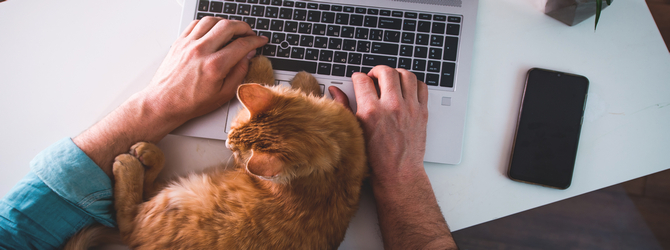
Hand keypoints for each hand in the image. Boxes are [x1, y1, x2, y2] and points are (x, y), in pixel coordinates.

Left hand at [73, 17, 266, 177]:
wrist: (164, 103)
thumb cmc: (191, 102)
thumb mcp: (223, 94)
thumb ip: (239, 73)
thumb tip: (248, 57)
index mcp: (215, 66)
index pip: (242, 44)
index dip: (256, 41)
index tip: (260, 41)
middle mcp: (202, 51)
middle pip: (229, 26)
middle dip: (244, 27)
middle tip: (249, 33)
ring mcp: (189, 45)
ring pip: (212, 20)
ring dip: (226, 22)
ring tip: (233, 30)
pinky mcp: (180, 42)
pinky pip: (196, 23)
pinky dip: (208, 23)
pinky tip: (214, 30)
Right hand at [333, 68, 453, 249]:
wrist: (398, 174)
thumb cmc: (375, 159)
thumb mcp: (354, 132)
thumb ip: (344, 107)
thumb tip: (335, 91)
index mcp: (371, 111)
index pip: (362, 80)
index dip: (357, 77)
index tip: (358, 80)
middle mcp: (391, 106)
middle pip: (386, 72)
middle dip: (377, 71)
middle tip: (374, 76)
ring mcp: (409, 108)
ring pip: (406, 75)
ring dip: (397, 73)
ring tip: (391, 80)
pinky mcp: (422, 112)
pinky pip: (422, 87)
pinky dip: (414, 83)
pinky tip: (406, 89)